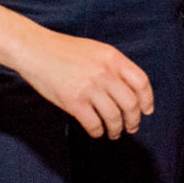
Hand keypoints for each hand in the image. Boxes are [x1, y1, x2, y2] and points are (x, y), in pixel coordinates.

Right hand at [17, 29, 151, 137]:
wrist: (35, 49)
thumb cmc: (64, 50)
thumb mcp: (96, 50)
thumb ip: (114, 67)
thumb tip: (129, 91)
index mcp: (113, 58)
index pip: (141, 82)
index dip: (147, 100)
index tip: (147, 111)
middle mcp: (105, 72)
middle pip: (131, 103)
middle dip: (134, 119)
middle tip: (131, 127)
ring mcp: (89, 87)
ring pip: (114, 117)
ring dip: (116, 129)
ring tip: (114, 133)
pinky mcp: (73, 101)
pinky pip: (93, 123)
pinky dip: (98, 132)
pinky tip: (97, 132)